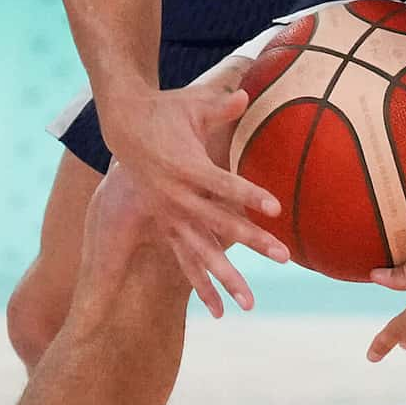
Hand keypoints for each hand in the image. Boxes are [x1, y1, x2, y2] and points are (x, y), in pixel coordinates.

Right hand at [98, 80, 293, 314]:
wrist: (121, 130)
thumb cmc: (163, 112)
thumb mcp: (190, 104)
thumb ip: (219, 104)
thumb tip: (245, 93)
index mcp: (186, 168)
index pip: (223, 184)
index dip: (249, 196)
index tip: (276, 209)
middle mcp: (178, 199)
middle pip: (219, 224)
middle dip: (252, 241)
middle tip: (283, 256)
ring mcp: (171, 216)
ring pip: (202, 253)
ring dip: (227, 279)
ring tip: (250, 304)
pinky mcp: (167, 226)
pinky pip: (185, 262)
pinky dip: (201, 286)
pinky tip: (218, 311)